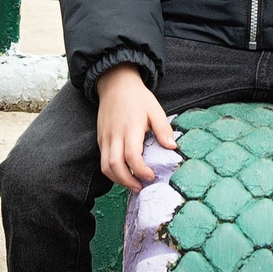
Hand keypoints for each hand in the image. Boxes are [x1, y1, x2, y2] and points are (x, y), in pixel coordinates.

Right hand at [95, 65, 177, 189]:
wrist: (115, 84)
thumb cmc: (138, 98)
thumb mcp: (155, 109)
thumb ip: (163, 129)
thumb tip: (172, 147)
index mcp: (130, 128)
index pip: (132, 156)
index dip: (141, 170)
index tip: (151, 176)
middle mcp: (114, 135)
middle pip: (114, 165)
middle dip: (127, 181)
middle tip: (141, 187)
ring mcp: (105, 138)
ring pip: (105, 166)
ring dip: (117, 180)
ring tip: (133, 184)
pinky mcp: (100, 139)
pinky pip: (102, 160)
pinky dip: (112, 171)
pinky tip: (124, 173)